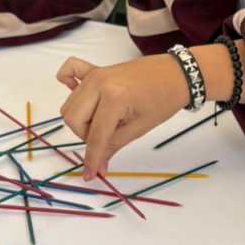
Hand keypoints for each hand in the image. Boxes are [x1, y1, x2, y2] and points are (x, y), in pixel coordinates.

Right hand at [57, 41, 244, 178]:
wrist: (177, 74)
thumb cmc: (164, 99)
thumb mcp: (140, 127)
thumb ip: (114, 146)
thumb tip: (97, 168)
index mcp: (113, 98)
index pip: (95, 135)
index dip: (92, 158)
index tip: (90, 175)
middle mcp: (98, 83)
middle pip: (73, 119)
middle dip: (86, 136)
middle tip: (108, 138)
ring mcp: (95, 74)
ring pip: (70, 104)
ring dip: (81, 120)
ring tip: (105, 121)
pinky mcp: (95, 69)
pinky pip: (69, 71)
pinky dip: (68, 83)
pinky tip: (78, 95)